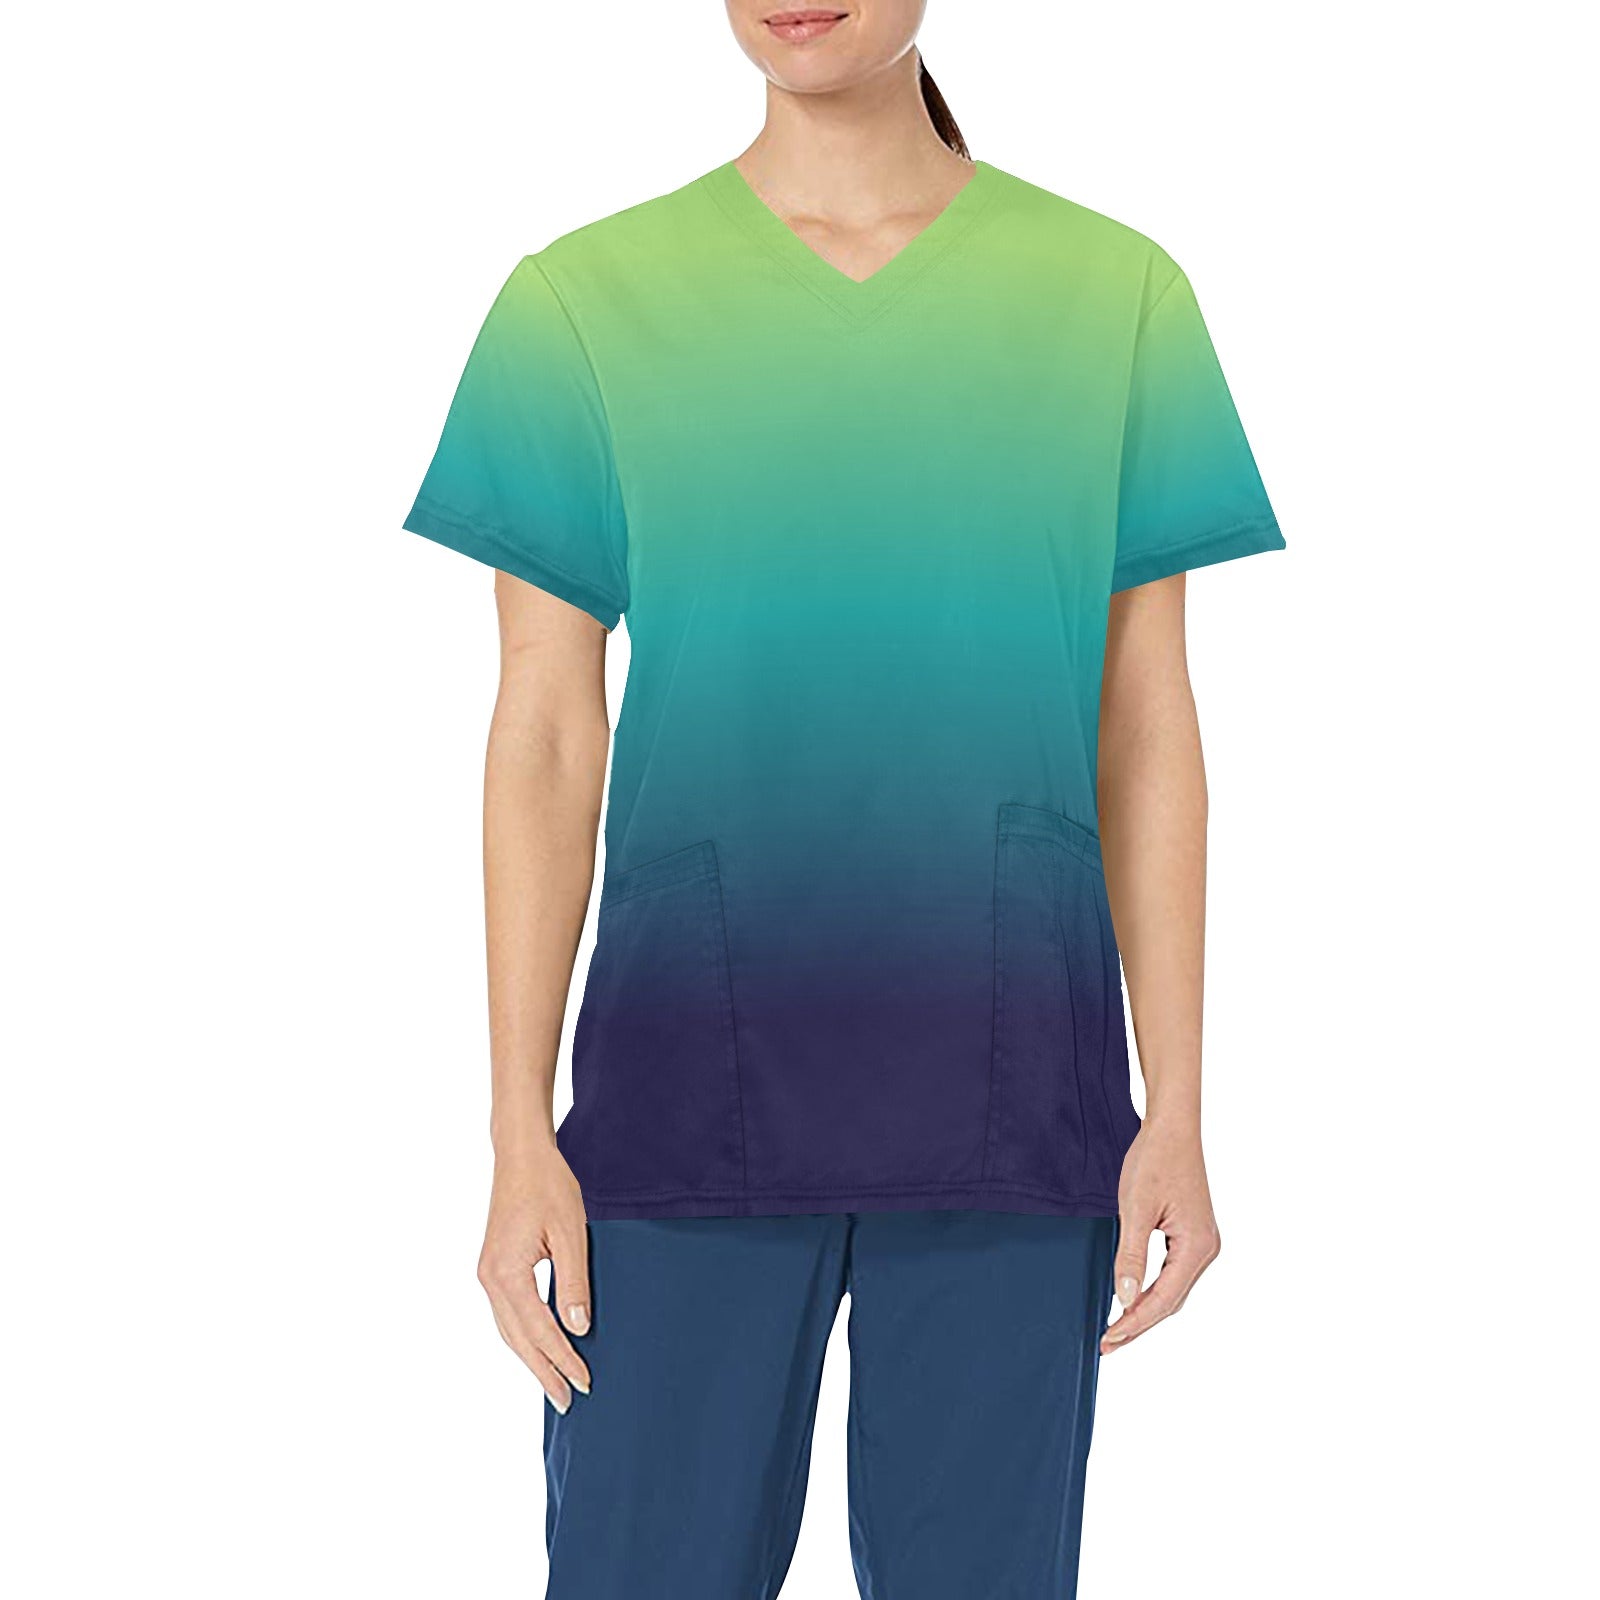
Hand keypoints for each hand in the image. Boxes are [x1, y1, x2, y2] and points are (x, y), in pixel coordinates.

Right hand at [477, 1146, 592, 1410]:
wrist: (520, 1155)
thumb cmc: (549, 1186)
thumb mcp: (571, 1232)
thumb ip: (572, 1282)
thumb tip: (578, 1328)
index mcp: (506, 1273)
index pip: (539, 1330)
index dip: (562, 1359)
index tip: (586, 1382)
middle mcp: (490, 1279)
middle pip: (518, 1340)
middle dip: (543, 1372)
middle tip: (569, 1401)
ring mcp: (488, 1274)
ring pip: (509, 1331)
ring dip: (532, 1359)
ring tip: (555, 1384)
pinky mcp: (494, 1268)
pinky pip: (508, 1315)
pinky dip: (524, 1337)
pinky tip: (540, 1347)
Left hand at [1101, 1119, 1220, 1353]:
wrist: (1172, 1128)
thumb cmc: (1155, 1160)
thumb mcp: (1135, 1208)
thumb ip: (1130, 1255)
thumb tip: (1124, 1298)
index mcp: (1197, 1247)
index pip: (1164, 1299)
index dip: (1135, 1323)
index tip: (1109, 1338)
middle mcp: (1206, 1249)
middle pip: (1171, 1301)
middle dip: (1139, 1324)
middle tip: (1108, 1343)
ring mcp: (1202, 1243)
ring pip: (1173, 1290)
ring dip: (1145, 1310)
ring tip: (1117, 1329)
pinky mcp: (1192, 1235)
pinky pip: (1173, 1274)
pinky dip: (1152, 1290)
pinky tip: (1133, 1297)